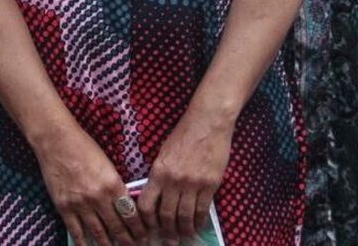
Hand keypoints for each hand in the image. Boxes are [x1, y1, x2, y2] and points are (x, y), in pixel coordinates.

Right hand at [35, 126, 141, 245]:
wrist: (55, 140)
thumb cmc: (83, 147)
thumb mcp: (107, 165)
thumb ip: (116, 187)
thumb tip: (124, 207)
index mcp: (113, 185)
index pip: (131, 216)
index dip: (140, 230)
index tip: (144, 237)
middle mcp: (98, 198)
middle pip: (117, 228)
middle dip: (128, 242)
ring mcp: (80, 204)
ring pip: (98, 233)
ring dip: (108, 245)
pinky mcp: (63, 206)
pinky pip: (76, 230)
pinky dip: (84, 242)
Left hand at [138, 110, 231, 243]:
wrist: (207, 124)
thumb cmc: (182, 136)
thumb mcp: (163, 154)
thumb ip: (159, 175)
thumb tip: (156, 196)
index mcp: (158, 172)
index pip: (147, 203)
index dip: (147, 220)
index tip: (149, 228)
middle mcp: (174, 180)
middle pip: (168, 214)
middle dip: (167, 231)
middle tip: (169, 241)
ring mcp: (193, 183)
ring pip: (186, 215)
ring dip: (184, 230)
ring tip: (184, 238)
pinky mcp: (210, 184)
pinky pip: (203, 209)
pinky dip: (199, 221)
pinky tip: (198, 227)